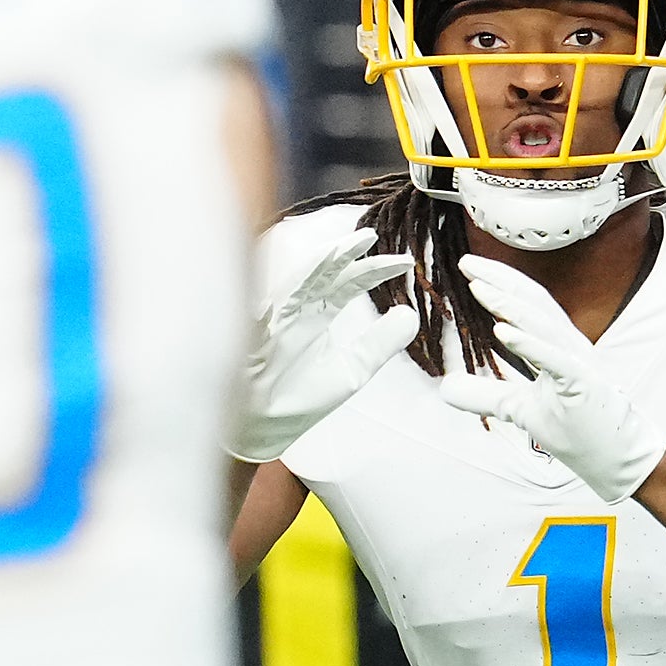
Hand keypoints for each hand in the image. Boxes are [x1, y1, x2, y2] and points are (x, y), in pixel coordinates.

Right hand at [229, 230, 418, 462]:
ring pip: (295, 284)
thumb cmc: (299, 398)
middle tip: (371, 235)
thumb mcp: (354, 369)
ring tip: (340, 249)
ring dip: (315, 266)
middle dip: (344, 253)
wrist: (266, 429)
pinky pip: (264, 314)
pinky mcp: (253, 340)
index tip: (406, 263)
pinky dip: (276, 300)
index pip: (348, 283)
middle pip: (322, 273)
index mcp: (316, 314)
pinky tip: (296, 283)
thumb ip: (380, 342)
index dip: (375, 270)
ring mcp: (274, 321)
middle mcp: (296, 310)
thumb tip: (411, 314)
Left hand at [437, 257, 665, 502]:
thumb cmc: (579, 430)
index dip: (500, 282)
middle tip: (466, 262)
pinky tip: (502, 330)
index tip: (469, 268)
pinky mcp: (582, 385)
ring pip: (542, 324)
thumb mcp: (518, 409)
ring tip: (480, 289)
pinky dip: (527, 342)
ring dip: (509, 304)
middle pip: (534, 302)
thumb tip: (447, 387)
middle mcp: (570, 347)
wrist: (616, 459)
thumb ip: (484, 394)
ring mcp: (578, 363)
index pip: (527, 304)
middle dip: (500, 280)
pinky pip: (553, 359)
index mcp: (557, 345)